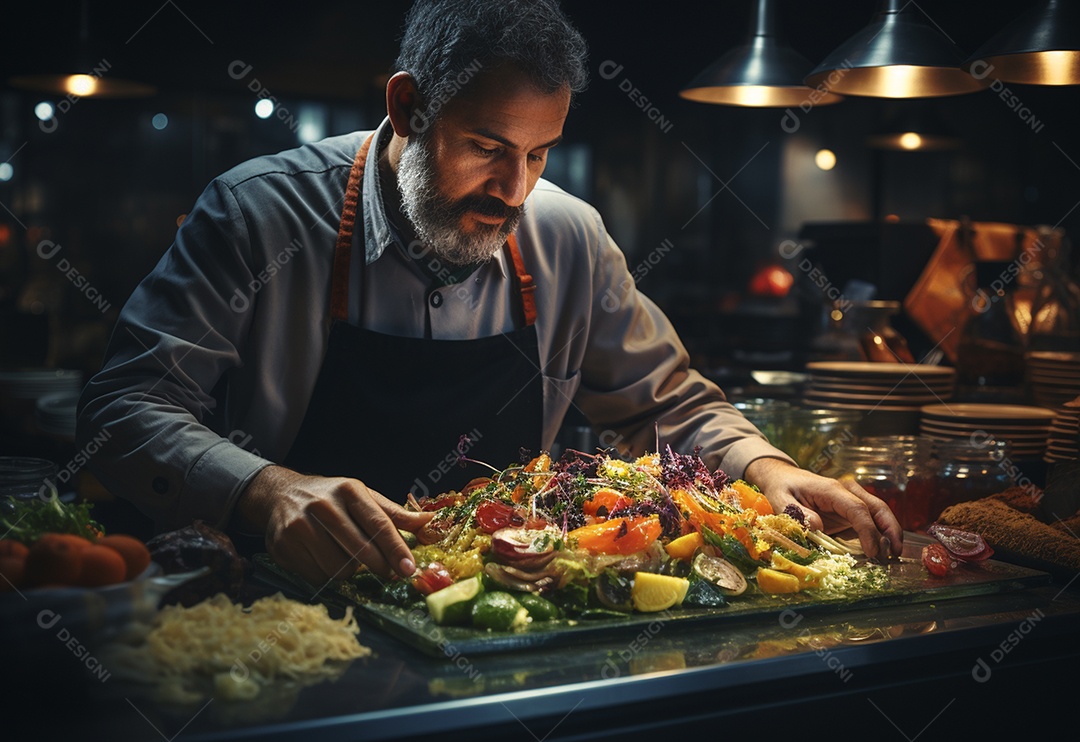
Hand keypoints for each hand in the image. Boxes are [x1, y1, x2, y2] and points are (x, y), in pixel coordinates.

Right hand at [235, 465, 432, 584]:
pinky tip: (323, 558)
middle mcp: (323, 505)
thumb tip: (430, 521)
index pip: (378, 524)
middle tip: (388, 573)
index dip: (396, 549)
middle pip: (360, 549)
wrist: (281, 495)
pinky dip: (326, 574)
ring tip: (345, 555)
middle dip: (379, 566)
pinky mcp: (283, 545)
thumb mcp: (363, 497)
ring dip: (349, 570)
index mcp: (348, 491)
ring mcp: (300, 526)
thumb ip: (394, 514)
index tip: (408, 569)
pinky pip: (317, 576)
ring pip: (338, 568)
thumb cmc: (332, 498)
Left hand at [744, 457, 903, 559]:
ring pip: (879, 513)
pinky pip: (869, 520)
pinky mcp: (850, 509)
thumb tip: (818, 527)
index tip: (873, 551)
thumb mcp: (780, 500)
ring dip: (889, 533)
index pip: (858, 509)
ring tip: (892, 556)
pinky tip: (881, 550)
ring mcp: (851, 499)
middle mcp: (847, 492)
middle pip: (877, 508)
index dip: (868, 531)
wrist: (783, 477)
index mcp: (832, 490)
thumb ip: (797, 514)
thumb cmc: (782, 488)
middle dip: (891, 530)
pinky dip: (879, 534)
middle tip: (894, 554)